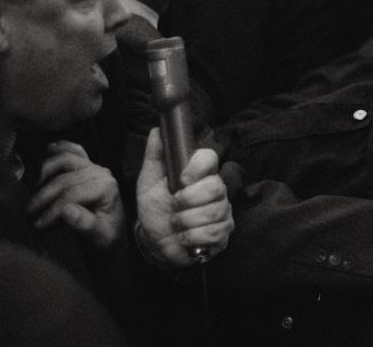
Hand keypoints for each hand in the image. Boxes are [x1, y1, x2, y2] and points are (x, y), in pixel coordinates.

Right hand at [26, 140, 124, 250]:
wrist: (116, 231)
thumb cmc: (108, 234)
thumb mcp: (100, 235)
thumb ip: (85, 223)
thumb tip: (66, 210)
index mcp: (106, 188)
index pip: (72, 195)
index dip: (52, 209)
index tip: (38, 223)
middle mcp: (101, 173)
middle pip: (65, 179)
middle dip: (44, 195)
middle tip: (28, 211)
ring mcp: (95, 166)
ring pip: (66, 159)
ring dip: (45, 171)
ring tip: (31, 187)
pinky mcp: (89, 165)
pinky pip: (75, 150)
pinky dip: (61, 147)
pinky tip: (47, 148)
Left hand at [135, 129, 233, 267]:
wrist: (156, 242)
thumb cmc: (155, 210)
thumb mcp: (149, 183)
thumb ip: (155, 157)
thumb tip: (157, 131)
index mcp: (199, 174)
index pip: (210, 158)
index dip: (198, 167)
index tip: (182, 179)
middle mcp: (215, 189)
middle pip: (215, 187)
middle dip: (188, 201)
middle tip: (174, 207)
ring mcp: (222, 210)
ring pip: (214, 212)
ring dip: (187, 222)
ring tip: (177, 224)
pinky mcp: (224, 232)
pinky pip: (215, 233)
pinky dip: (194, 237)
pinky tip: (185, 237)